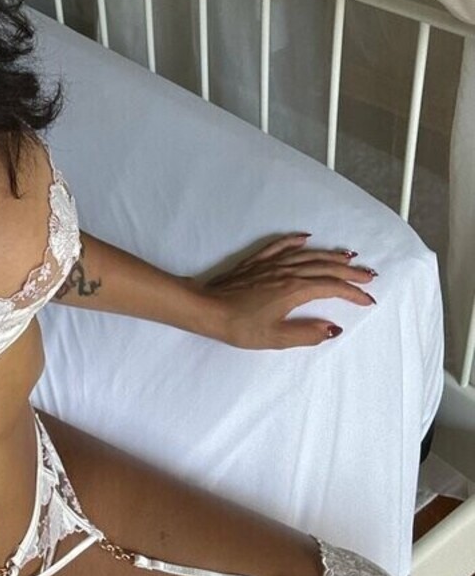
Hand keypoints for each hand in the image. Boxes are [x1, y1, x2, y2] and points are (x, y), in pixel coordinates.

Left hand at [193, 233, 376, 348]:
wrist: (205, 308)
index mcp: (294, 290)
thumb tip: (333, 328)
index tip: (368, 300)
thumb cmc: (238, 325)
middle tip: (369, 276)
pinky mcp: (256, 262)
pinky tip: (305, 237)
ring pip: (307, 255)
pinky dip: (295, 240)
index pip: (331, 288)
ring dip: (329, 255)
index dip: (352, 293)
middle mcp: (286, 272)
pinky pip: (280, 246)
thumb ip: (306, 334)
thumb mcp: (274, 338)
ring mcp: (271, 264)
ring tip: (348, 257)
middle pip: (324, 267)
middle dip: (349, 272)